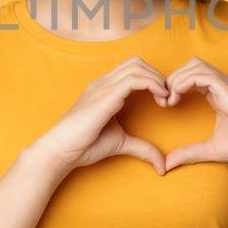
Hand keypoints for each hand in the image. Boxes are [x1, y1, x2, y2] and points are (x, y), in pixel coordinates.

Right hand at [31, 56, 170, 174]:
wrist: (61, 150)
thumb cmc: (83, 145)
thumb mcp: (121, 143)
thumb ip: (142, 148)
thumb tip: (162, 165)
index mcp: (105, 89)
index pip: (132, 69)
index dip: (152, 78)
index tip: (164, 99)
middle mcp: (104, 83)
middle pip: (136, 62)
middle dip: (157, 75)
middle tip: (167, 97)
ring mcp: (103, 86)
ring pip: (137, 66)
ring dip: (157, 79)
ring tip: (165, 98)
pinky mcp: (106, 95)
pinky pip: (134, 79)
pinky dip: (153, 84)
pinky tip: (160, 99)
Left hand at [163, 57, 227, 173]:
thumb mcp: (212, 150)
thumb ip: (190, 153)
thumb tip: (167, 164)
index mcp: (219, 94)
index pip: (193, 75)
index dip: (175, 84)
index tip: (166, 104)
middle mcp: (224, 85)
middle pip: (192, 64)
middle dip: (173, 77)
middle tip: (164, 99)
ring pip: (196, 65)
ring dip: (178, 78)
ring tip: (170, 99)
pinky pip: (204, 75)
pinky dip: (186, 81)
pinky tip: (178, 97)